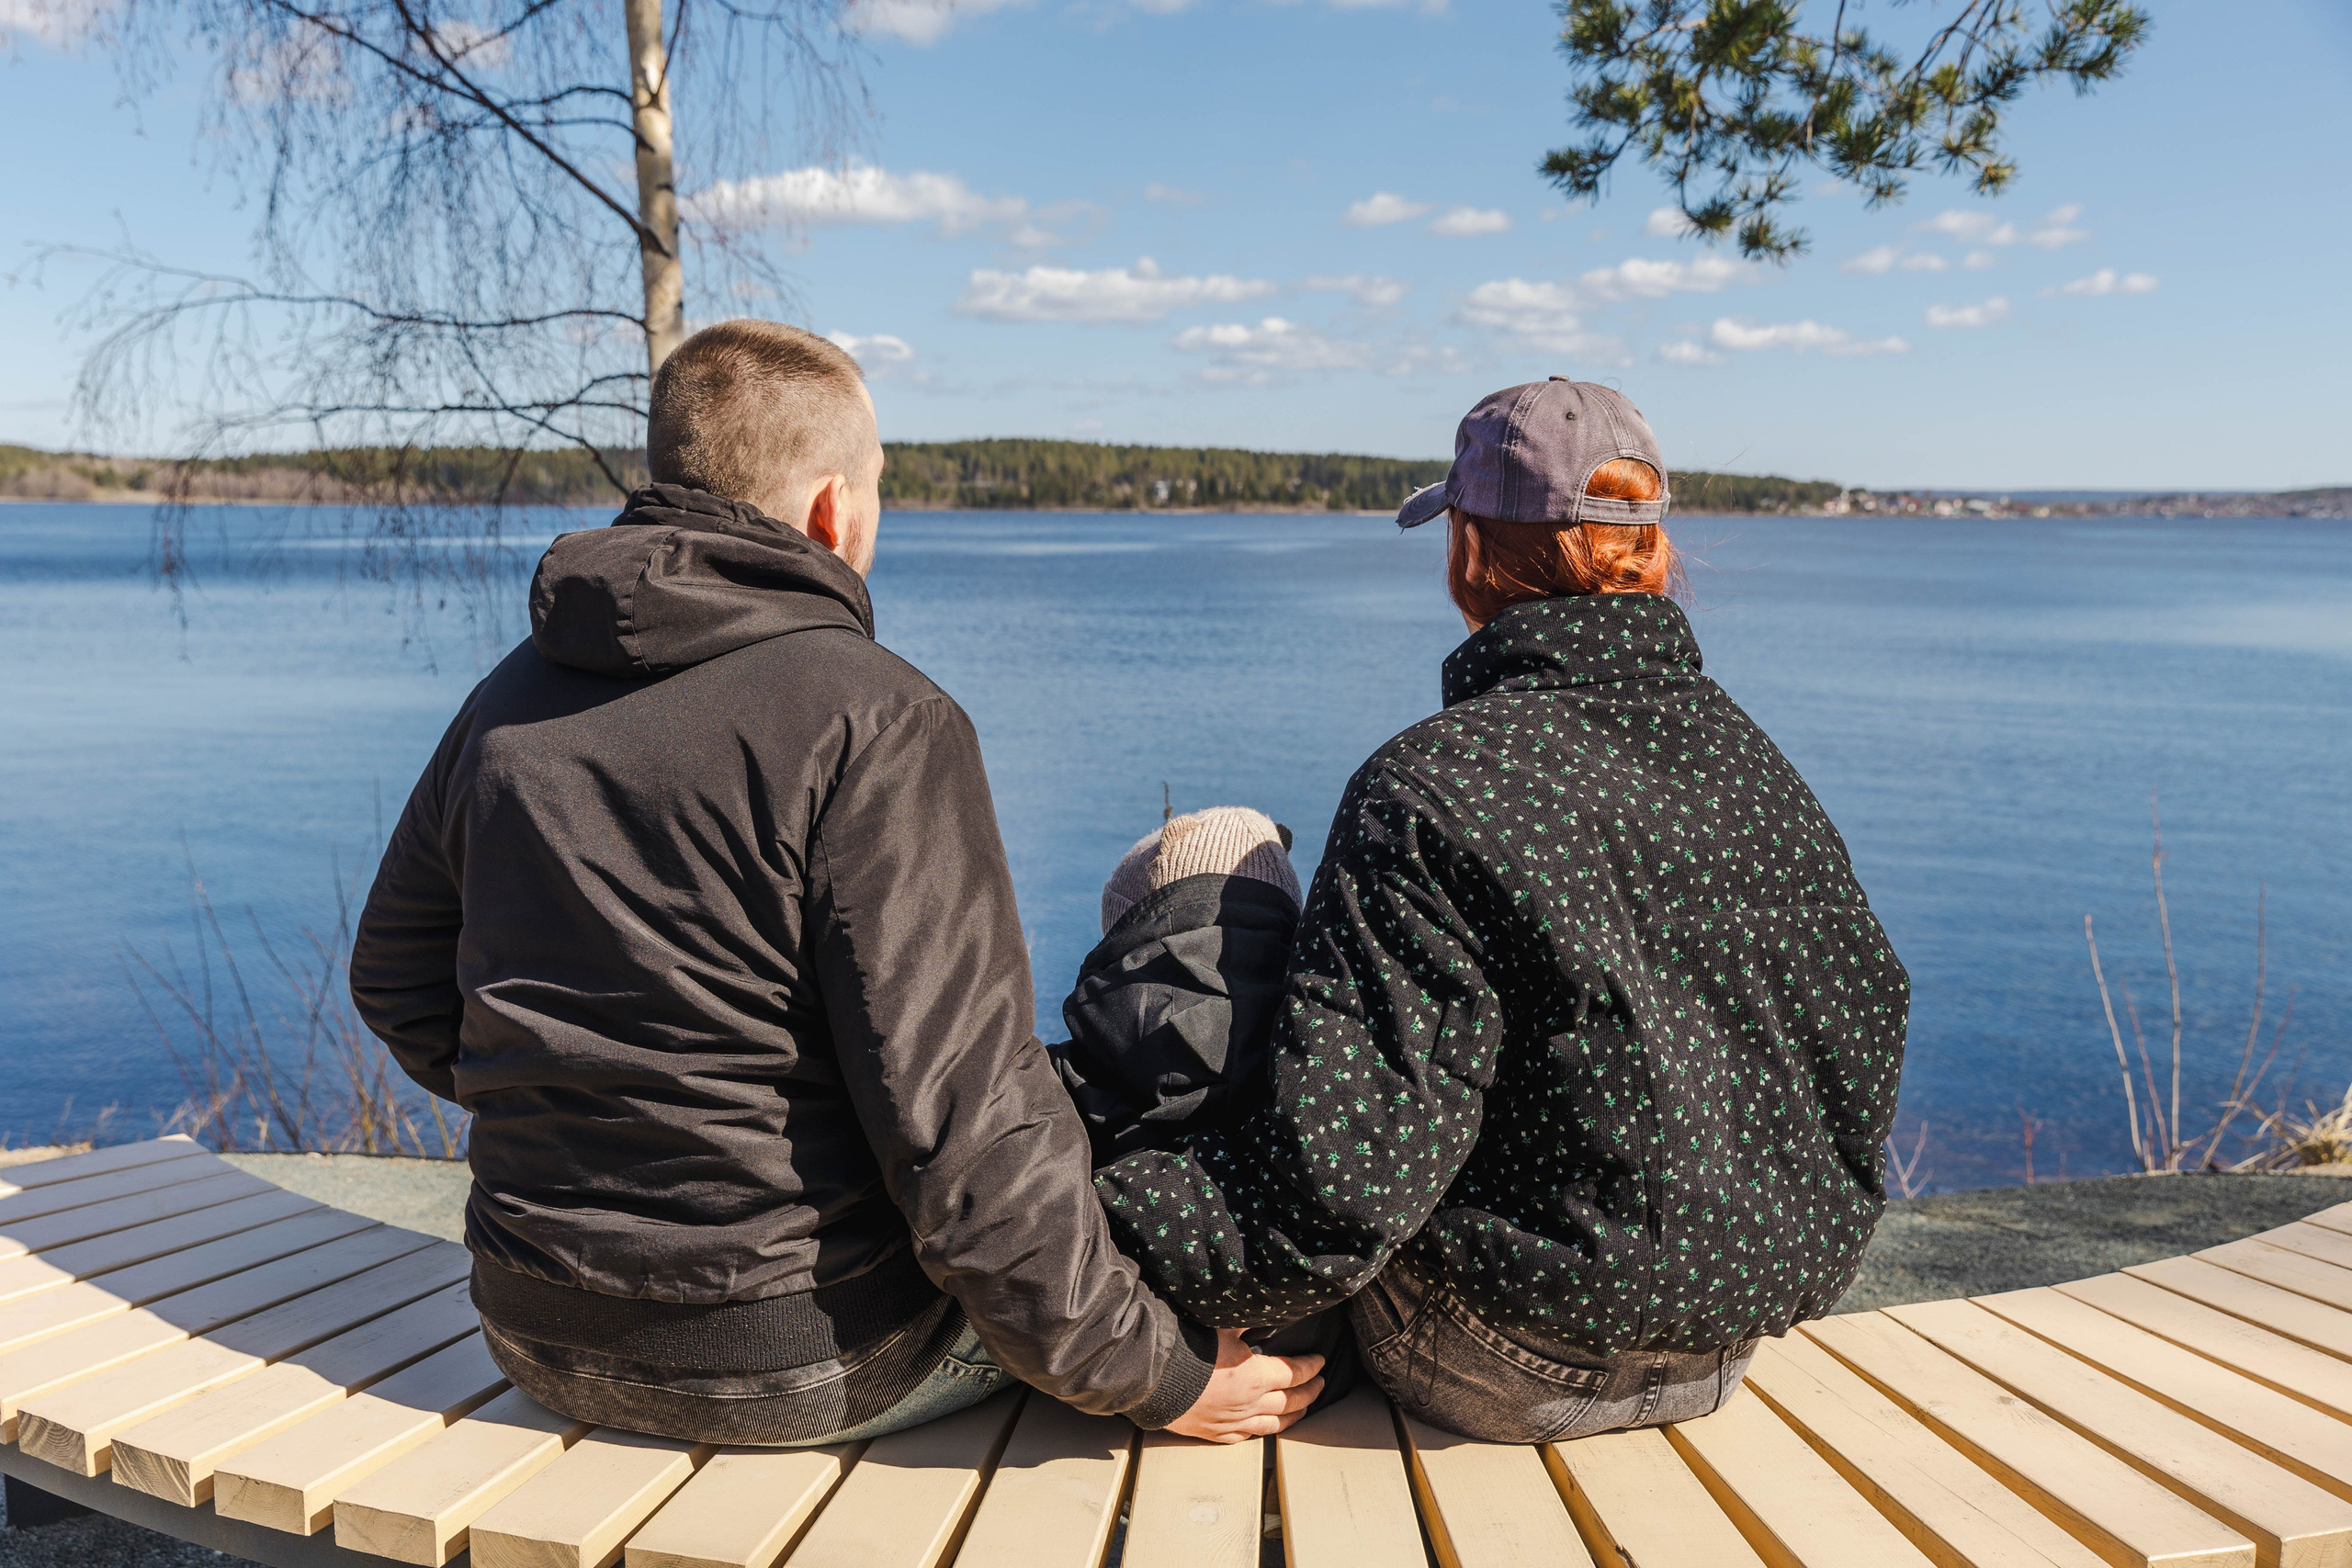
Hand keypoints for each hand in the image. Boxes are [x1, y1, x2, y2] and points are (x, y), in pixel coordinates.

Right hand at [1164, 1327, 1324, 1442]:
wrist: (1153, 1379)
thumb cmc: (1187, 1350)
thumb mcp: (1222, 1327)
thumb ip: (1247, 1321)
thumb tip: (1264, 1306)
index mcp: (1256, 1375)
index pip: (1295, 1372)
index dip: (1311, 1366)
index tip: (1319, 1360)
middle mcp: (1251, 1403)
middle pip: (1291, 1400)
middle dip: (1310, 1391)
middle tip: (1320, 1384)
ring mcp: (1234, 1422)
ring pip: (1274, 1424)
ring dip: (1293, 1415)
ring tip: (1303, 1409)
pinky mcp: (1216, 1434)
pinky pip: (1247, 1436)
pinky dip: (1262, 1431)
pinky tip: (1267, 1427)